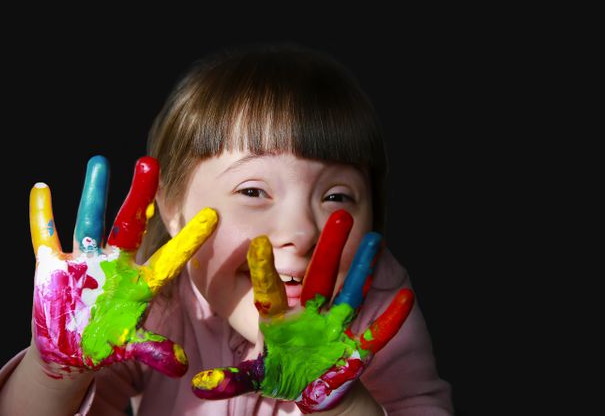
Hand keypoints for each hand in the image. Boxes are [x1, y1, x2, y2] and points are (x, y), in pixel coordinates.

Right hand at [30, 155, 216, 378]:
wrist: (71, 346)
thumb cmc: (107, 341)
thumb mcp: (130, 345)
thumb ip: (153, 349)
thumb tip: (182, 365)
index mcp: (140, 282)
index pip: (169, 256)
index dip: (190, 239)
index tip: (213, 214)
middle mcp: (116, 264)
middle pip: (129, 224)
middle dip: (138, 196)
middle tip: (149, 162)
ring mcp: (84, 261)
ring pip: (89, 220)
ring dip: (93, 194)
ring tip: (99, 162)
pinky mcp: (52, 266)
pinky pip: (46, 236)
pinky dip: (41, 216)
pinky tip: (41, 189)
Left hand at [190, 209, 413, 412]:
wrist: (316, 388)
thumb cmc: (286, 376)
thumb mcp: (260, 377)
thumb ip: (233, 379)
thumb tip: (199, 383)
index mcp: (284, 321)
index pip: (271, 290)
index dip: (264, 268)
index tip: (256, 242)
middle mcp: (311, 314)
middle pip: (320, 277)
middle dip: (330, 249)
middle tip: (339, 215)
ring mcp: (336, 326)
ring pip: (351, 292)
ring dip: (364, 269)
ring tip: (375, 239)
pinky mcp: (358, 345)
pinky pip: (376, 333)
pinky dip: (390, 319)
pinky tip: (405, 299)